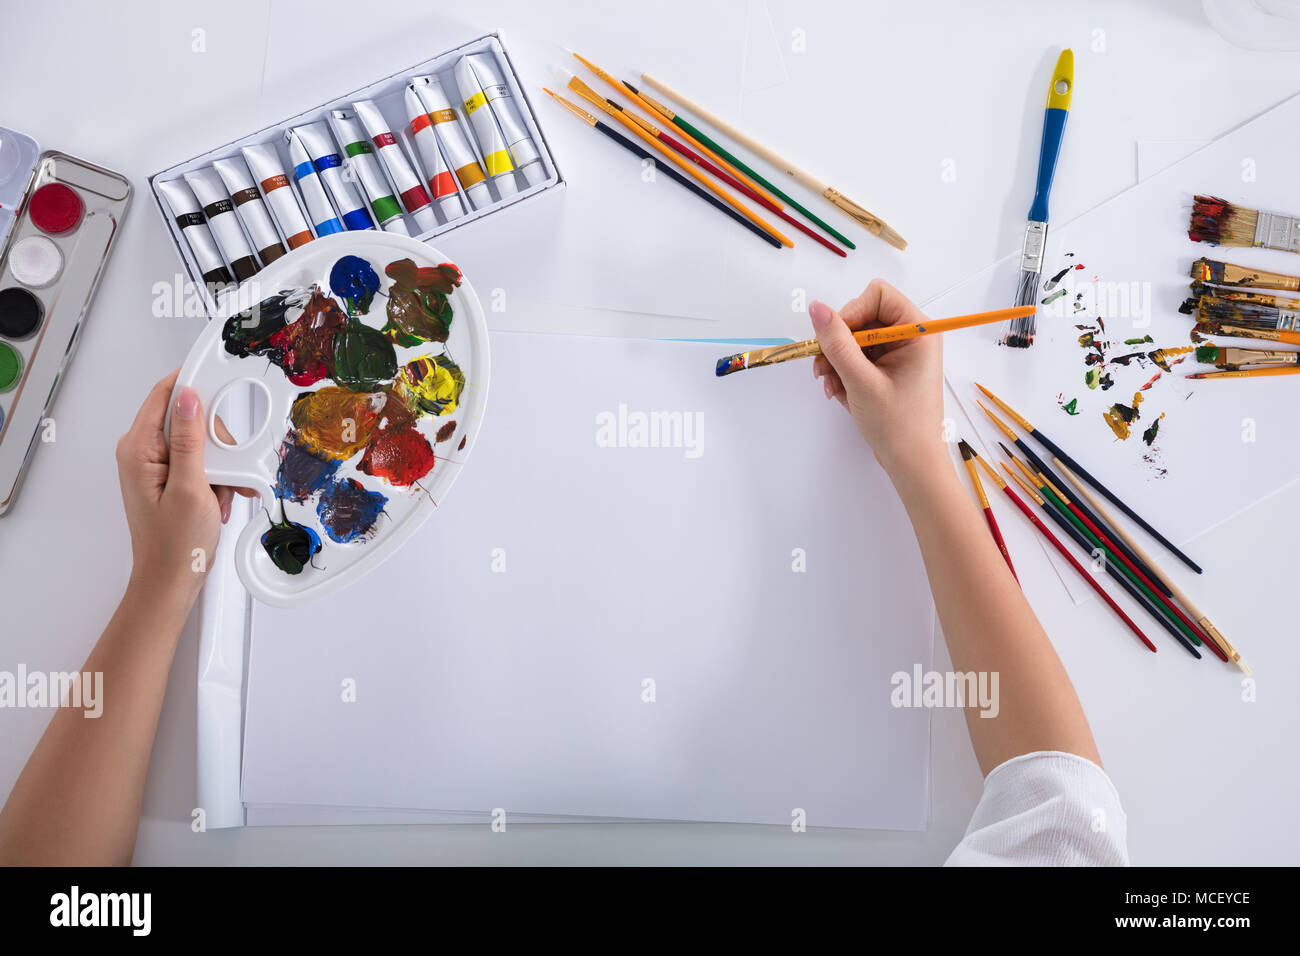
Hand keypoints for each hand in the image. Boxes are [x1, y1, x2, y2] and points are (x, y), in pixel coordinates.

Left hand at [115, 370, 256, 599]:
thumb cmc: (174, 545)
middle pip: (189, 418)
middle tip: (225, 467)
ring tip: (222, 492)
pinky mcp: (171, 477)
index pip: (164, 395)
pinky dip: (218, 477)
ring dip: (221, 465)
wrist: (171, 581)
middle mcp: (143, 453)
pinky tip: (219, 498)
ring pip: (201, 441)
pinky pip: (201, 462)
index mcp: (138, 449)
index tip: (219, 376)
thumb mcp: (191, 488)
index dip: (192, 383)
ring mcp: (156, 465)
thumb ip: (190, 440)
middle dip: (217, 442)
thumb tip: (188, 398)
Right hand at [810, 279, 945, 480]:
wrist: (913, 464)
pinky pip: (859, 358)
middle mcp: (911, 337)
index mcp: (918, 332)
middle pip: (863, 317)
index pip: (878, 295)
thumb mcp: (861, 381)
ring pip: (856, 339)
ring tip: (831, 387)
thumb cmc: (898, 425)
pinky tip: (840, 392)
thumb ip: (837, 343)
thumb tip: (816, 309)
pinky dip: (844, 372)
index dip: (851, 312)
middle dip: (839, 342)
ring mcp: (900, 354)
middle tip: (823, 368)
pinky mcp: (889, 370)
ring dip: (837, 360)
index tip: (835, 340)